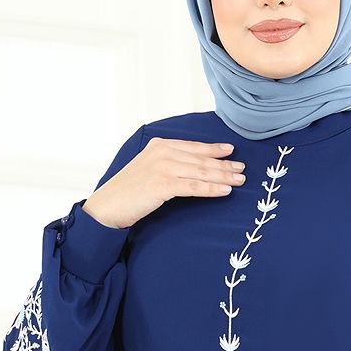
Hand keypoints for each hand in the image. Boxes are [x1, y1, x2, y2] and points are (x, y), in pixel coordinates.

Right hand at [82, 137, 245, 228]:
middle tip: (242, 169)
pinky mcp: (162, 184)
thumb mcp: (149, 169)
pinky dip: (211, 188)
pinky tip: (225, 190)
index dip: (214, 149)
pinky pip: (194, 186)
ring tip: (239, 180)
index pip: (193, 147)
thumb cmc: (129, 191)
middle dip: (224, 164)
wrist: (107, 206)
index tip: (230, 150)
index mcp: (160, 145)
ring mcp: (163, 167)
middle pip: (201, 159)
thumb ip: (169, 163)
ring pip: (201, 171)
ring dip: (223, 176)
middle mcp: (162, 152)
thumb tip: (193, 167)